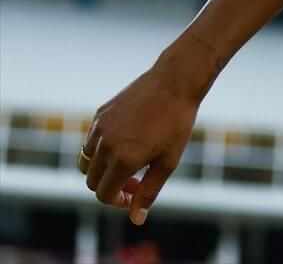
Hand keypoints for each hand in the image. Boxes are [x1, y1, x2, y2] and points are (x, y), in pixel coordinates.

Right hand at [80, 67, 199, 225]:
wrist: (175, 82)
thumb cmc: (176, 123)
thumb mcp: (168, 161)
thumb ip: (149, 191)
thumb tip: (136, 219)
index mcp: (123, 159)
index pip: (104, 194)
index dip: (118, 201)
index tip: (134, 195)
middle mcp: (105, 145)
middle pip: (93, 181)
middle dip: (110, 187)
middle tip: (136, 180)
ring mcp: (99, 129)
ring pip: (87, 163)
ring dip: (102, 170)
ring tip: (129, 162)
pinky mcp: (99, 115)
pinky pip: (91, 142)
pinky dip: (101, 150)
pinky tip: (126, 141)